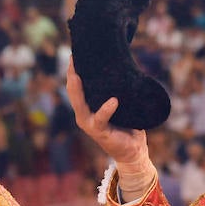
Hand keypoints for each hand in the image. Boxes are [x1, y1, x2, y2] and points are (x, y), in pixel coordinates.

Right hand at [66, 62, 152, 178]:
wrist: (133, 150)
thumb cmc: (127, 124)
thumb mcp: (119, 104)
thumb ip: (116, 90)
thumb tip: (123, 66)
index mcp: (87, 108)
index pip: (76, 88)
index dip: (73, 72)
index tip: (74, 55)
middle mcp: (84, 115)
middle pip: (73, 93)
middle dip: (71, 76)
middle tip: (73, 60)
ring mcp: (90, 124)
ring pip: (80, 105)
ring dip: (77, 90)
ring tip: (77, 75)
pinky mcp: (100, 133)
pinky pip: (100, 119)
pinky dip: (106, 109)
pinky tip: (113, 100)